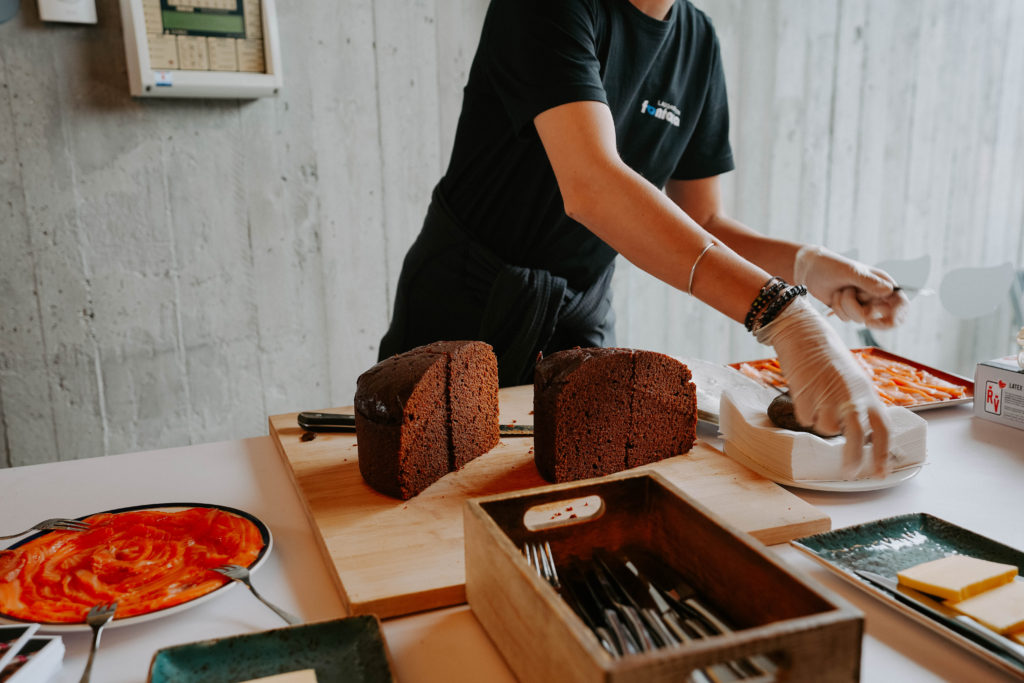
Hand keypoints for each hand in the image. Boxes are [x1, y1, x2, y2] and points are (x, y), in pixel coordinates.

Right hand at [755, 296, 890, 477]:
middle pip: (856, 438)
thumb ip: (861, 404)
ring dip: (822, 423)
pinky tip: (806, 395)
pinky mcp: (806, 393)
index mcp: (868, 393)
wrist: (805, 334)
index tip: (879, 473)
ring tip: (819, 404)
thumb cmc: (830, 357)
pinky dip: (805, 412)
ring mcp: (828, 395)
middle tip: (848, 472)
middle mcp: (851, 395)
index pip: (882, 430)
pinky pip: (805, 418)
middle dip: (853, 459)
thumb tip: (862, 434)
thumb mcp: (854, 379)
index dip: (882, 455)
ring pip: (826, 428)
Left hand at [793, 245, 909, 328]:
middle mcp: (875, 294)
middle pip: (883, 317)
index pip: (901, 303)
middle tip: (863, 317)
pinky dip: (839, 309)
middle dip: (865, 314)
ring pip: (860, 318)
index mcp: (882, 282)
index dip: (897, 316)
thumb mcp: (850, 272)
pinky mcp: (849, 309)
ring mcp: (862, 303)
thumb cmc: (832, 265)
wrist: (810, 269)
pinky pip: (847, 319)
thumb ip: (868, 282)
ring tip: (841, 291)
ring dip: (847, 307)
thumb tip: (888, 291)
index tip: (882, 321)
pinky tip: (834, 297)